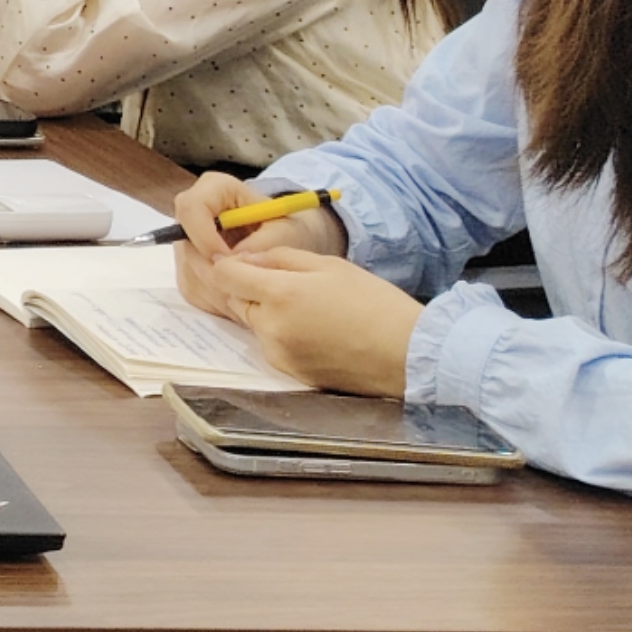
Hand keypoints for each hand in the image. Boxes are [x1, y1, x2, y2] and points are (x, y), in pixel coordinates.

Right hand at [169, 170, 347, 308]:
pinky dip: (219, 300)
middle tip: (249, 286)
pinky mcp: (186, 267)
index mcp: (214, 188)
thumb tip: (234, 261)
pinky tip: (244, 296)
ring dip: (221, 289)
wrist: (287, 240)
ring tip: (254, 292)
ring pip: (189, 272)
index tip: (231, 260)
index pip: (190, 209)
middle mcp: (191, 212)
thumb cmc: (288, 229)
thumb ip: (262, 243)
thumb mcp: (286, 232)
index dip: (205, 237)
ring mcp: (185, 241)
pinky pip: (194, 289)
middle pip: (186, 246)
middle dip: (217, 271)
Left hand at [198, 247, 424, 394]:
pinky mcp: (292, 373)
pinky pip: (272, 347)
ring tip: (309, 309)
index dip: (230, 264)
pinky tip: (315, 332)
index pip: (223, 275)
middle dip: (251, 290)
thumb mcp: (328, 264)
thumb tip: (245, 259)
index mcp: (278, 294)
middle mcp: (271, 327)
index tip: (246, 262)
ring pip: (254, 325)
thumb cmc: (373, 302)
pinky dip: (282, 336)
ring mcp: (280, 354)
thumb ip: (279, 258)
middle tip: (287, 285)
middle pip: (236, 301)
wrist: (408, 353)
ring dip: (267, 314)